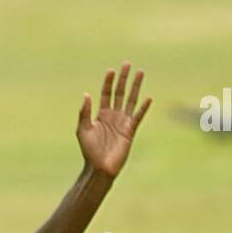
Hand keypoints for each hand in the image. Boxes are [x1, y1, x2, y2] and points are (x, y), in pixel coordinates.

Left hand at [77, 63, 151, 178]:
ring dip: (135, 86)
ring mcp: (122, 122)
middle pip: (119, 93)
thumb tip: (86, 94)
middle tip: (127, 64)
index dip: (108, 82)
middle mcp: (113, 116)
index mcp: (101, 114)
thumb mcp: (83, 130)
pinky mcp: (130, 131)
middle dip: (123, 79)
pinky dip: (143, 107)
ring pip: (130, 100)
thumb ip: (84, 113)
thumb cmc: (89, 152)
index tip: (111, 70)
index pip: (106, 93)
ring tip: (140, 72)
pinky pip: (138, 116)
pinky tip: (148, 97)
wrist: (99, 169)